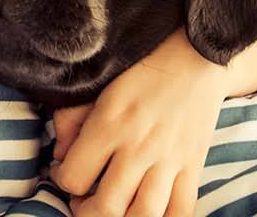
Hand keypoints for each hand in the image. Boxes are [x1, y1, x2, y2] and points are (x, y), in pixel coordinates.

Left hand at [50, 40, 230, 216]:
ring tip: (113, 209)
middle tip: (83, 201)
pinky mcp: (194, 166)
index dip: (61, 180)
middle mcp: (139, 147)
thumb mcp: (98, 86)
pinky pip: (182, 211)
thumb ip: (71, 120)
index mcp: (110, 125)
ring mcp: (170, 160)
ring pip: (144, 216)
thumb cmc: (142, 69)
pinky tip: (148, 211)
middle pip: (106, 208)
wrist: (196, 56)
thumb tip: (60, 156)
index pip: (73, 178)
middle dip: (86, 213)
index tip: (65, 171)